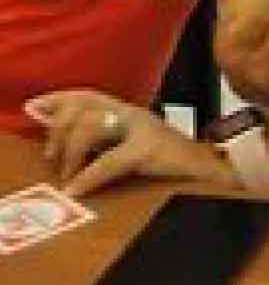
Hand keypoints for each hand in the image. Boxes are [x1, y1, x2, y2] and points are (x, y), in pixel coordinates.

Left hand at [23, 91, 229, 199]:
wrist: (216, 176)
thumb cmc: (176, 171)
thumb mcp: (136, 153)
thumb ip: (109, 148)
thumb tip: (67, 155)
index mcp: (131, 113)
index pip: (89, 95)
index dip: (60, 99)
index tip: (35, 108)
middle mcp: (135, 114)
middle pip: (85, 105)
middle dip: (60, 129)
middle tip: (52, 158)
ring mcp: (144, 129)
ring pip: (93, 124)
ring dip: (72, 152)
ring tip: (68, 177)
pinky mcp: (151, 149)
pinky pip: (109, 160)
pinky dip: (88, 176)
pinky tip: (76, 189)